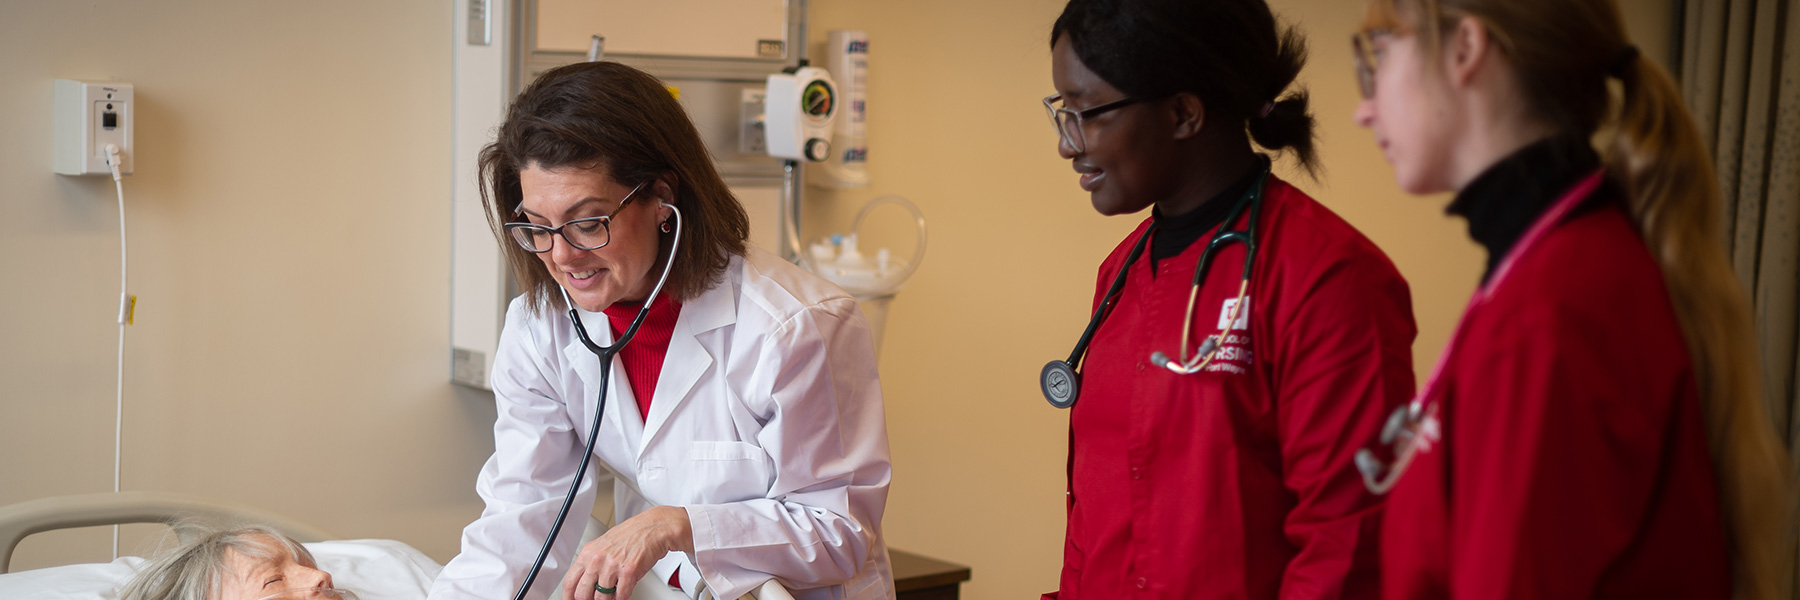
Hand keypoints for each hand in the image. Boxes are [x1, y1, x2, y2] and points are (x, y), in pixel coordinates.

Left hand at [561, 506, 692, 599]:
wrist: (654, 527)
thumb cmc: (632, 535)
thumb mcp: (604, 546)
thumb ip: (593, 564)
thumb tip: (585, 584)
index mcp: (589, 553)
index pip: (570, 582)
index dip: (568, 597)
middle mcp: (598, 559)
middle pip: (582, 594)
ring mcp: (612, 566)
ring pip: (601, 598)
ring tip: (614, 593)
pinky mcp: (628, 571)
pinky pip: (621, 596)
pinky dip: (623, 597)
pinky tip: (625, 590)